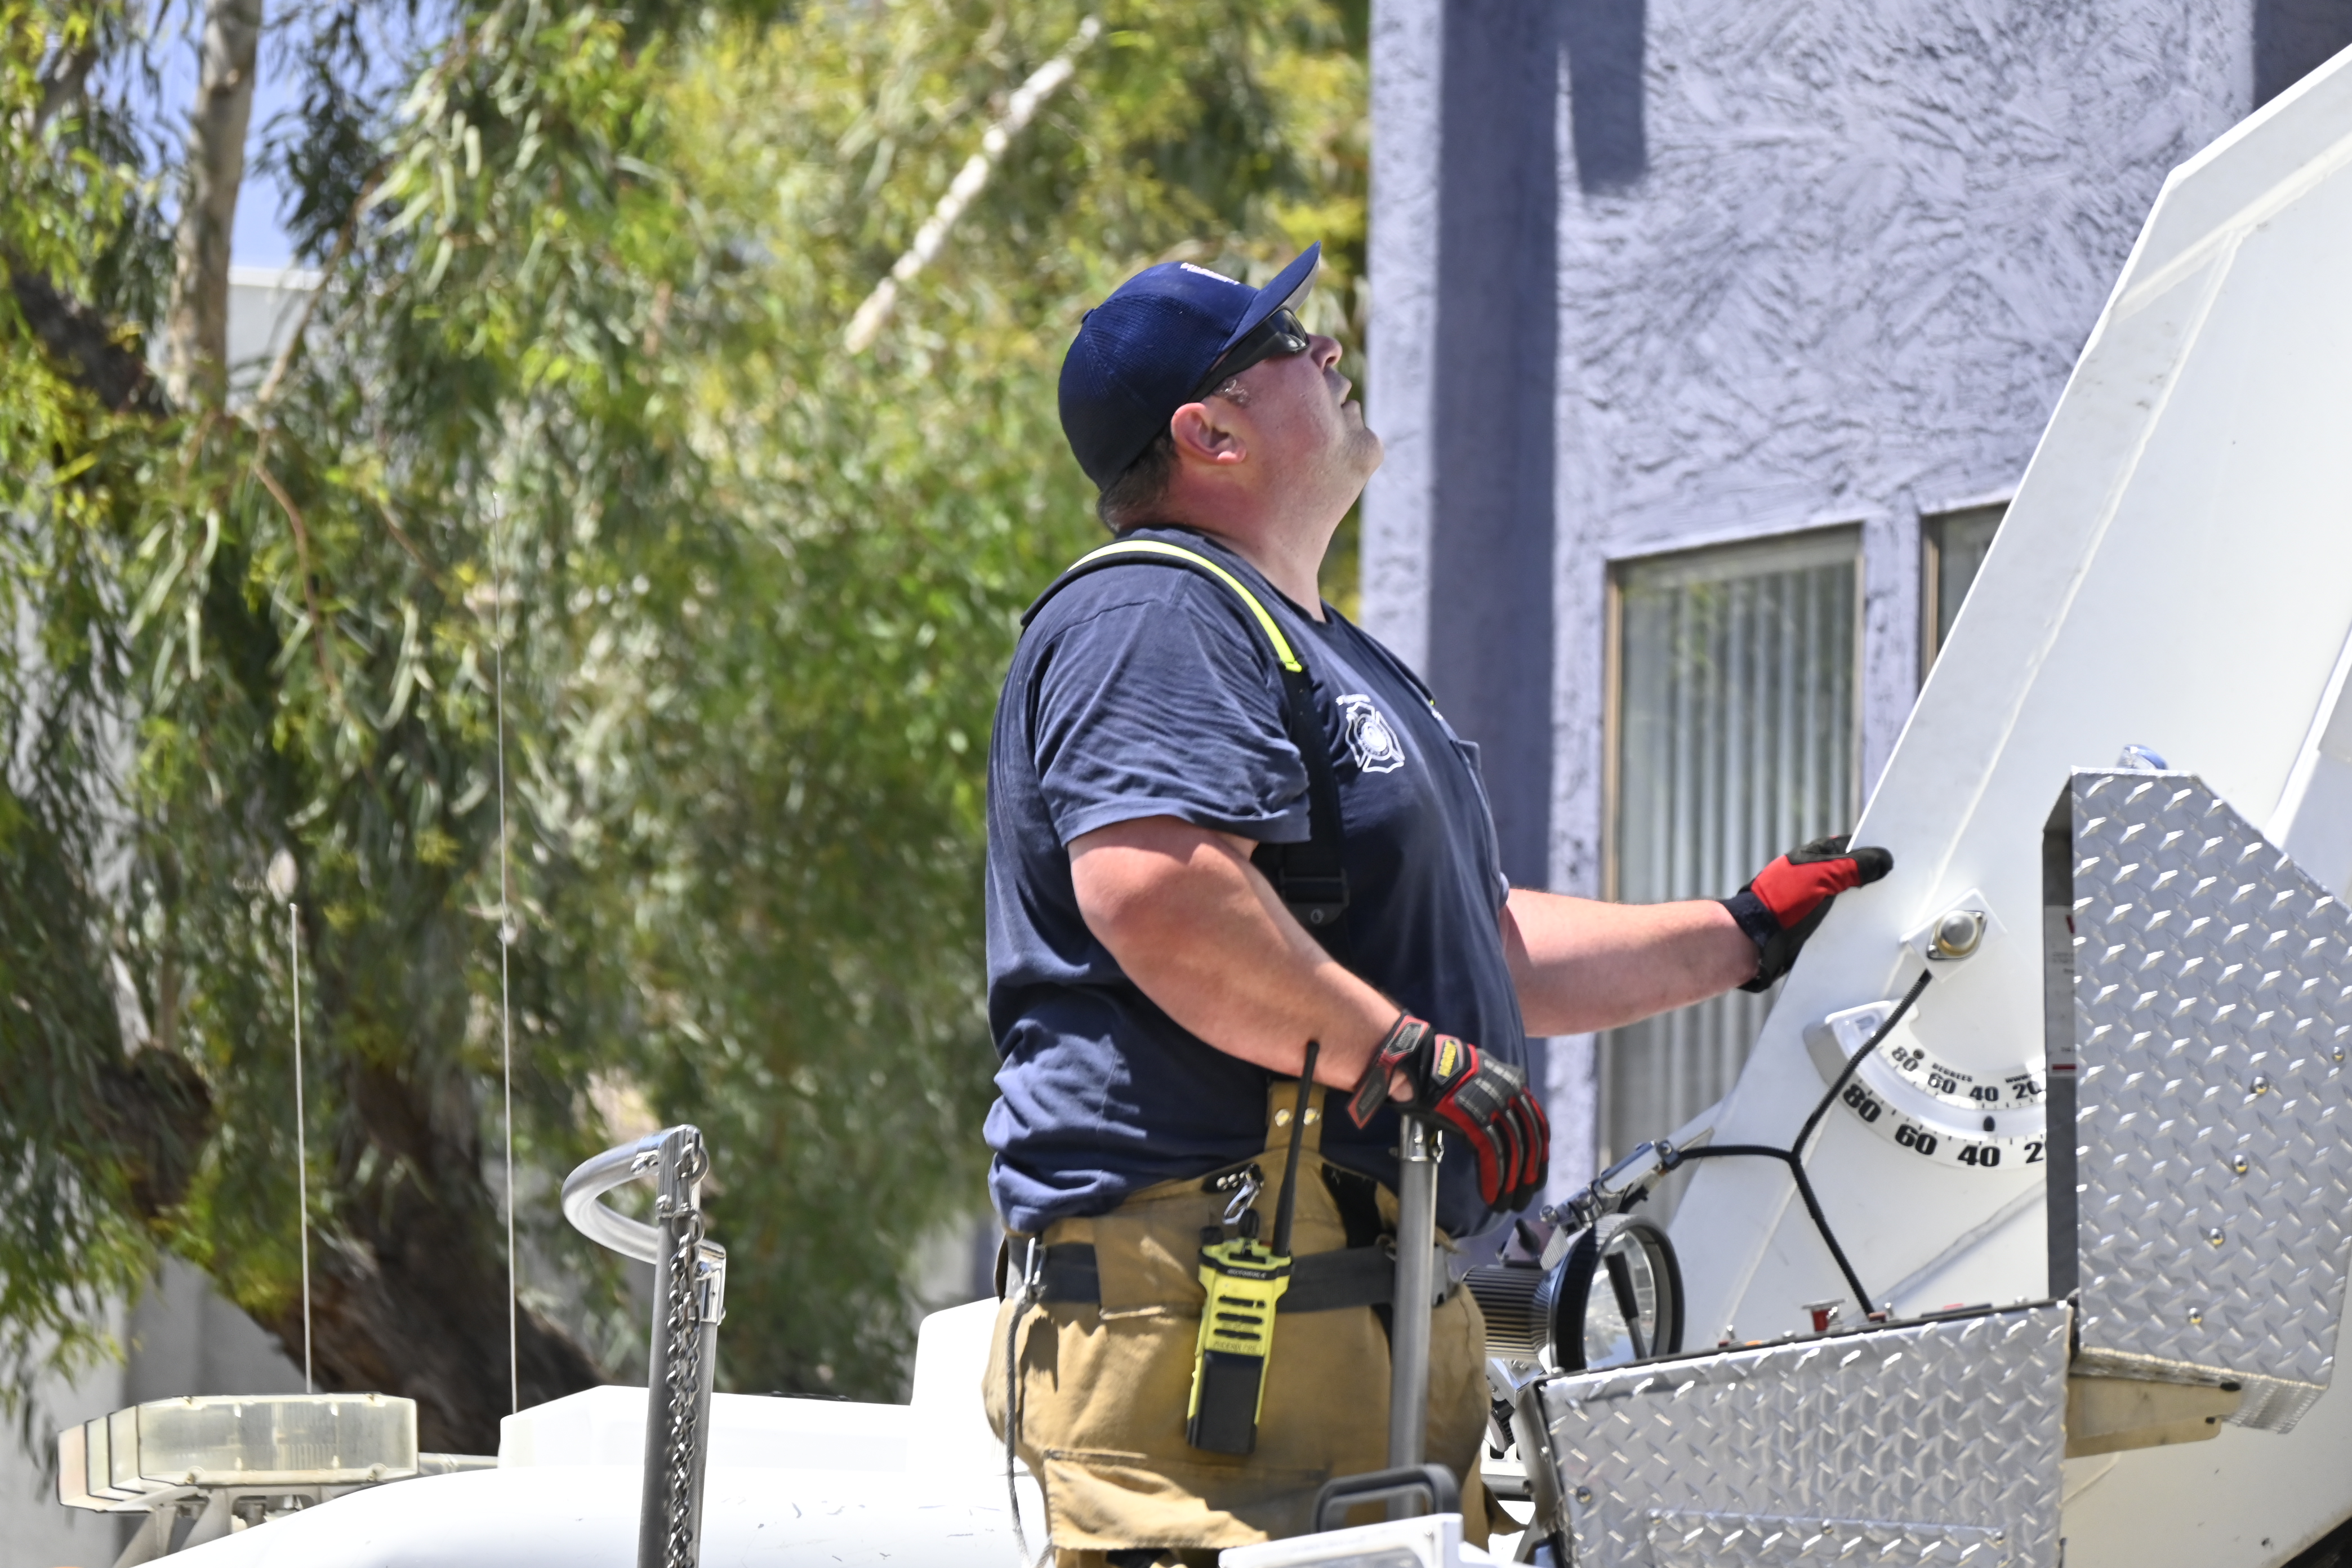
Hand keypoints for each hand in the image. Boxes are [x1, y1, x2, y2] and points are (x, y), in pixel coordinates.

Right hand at [1345, 1015, 1548, 1211]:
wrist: (1416, 1060)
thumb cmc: (1439, 1072)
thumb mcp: (1477, 1081)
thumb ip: (1494, 1098)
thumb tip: (1498, 1122)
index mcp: (1512, 1084)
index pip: (1537, 1125)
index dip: (1539, 1156)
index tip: (1535, 1177)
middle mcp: (1508, 1093)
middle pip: (1529, 1141)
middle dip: (1528, 1175)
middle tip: (1523, 1197)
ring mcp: (1491, 1105)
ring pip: (1513, 1151)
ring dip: (1511, 1183)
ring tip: (1507, 1203)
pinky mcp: (1473, 1118)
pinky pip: (1491, 1155)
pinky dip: (1494, 1180)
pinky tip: (1492, 1196)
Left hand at [1722, 834, 1892, 991]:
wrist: (1757, 937)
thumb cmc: (1784, 899)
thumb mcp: (1822, 876)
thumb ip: (1853, 867)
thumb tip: (1885, 858)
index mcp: (1815, 856)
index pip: (1852, 846)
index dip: (1873, 849)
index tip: (1898, 855)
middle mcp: (1816, 875)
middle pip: (1853, 873)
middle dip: (1874, 877)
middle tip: (1903, 883)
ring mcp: (1816, 899)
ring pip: (1849, 897)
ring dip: (1867, 902)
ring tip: (1896, 906)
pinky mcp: (1816, 921)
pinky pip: (1842, 918)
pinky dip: (1857, 920)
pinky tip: (1874, 926)